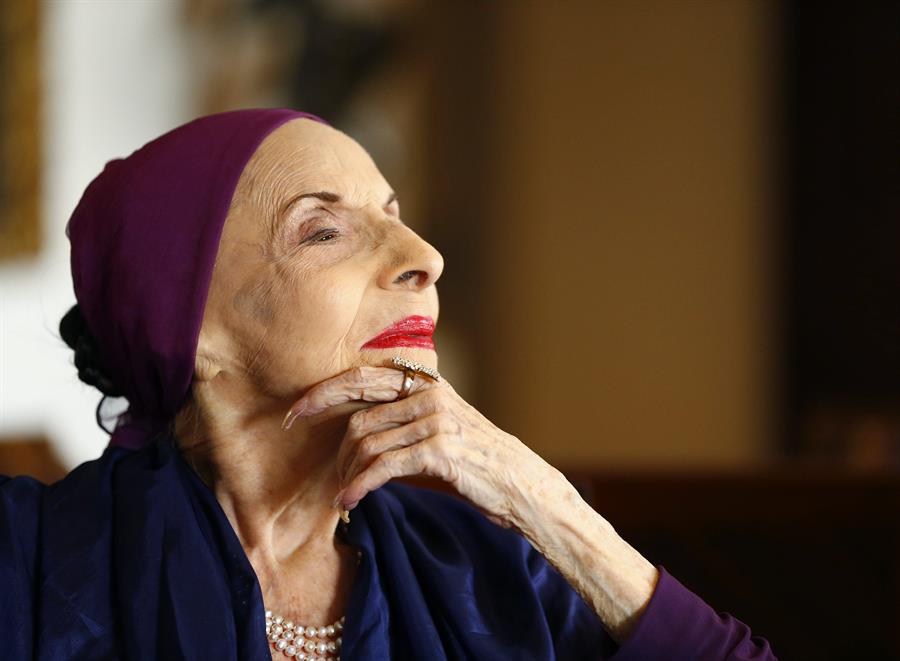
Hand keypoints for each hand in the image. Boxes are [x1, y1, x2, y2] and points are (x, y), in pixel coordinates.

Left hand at [281, 365, 569, 531]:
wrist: (520, 484)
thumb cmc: (473, 462)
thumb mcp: (435, 431)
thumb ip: (399, 422)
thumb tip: (350, 434)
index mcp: (426, 383)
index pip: (363, 376)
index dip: (325, 390)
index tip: (295, 408)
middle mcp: (429, 393)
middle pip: (358, 402)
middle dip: (319, 413)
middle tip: (290, 430)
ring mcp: (436, 419)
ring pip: (367, 439)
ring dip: (346, 469)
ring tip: (340, 490)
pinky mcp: (439, 449)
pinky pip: (383, 466)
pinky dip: (360, 485)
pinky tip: (348, 500)